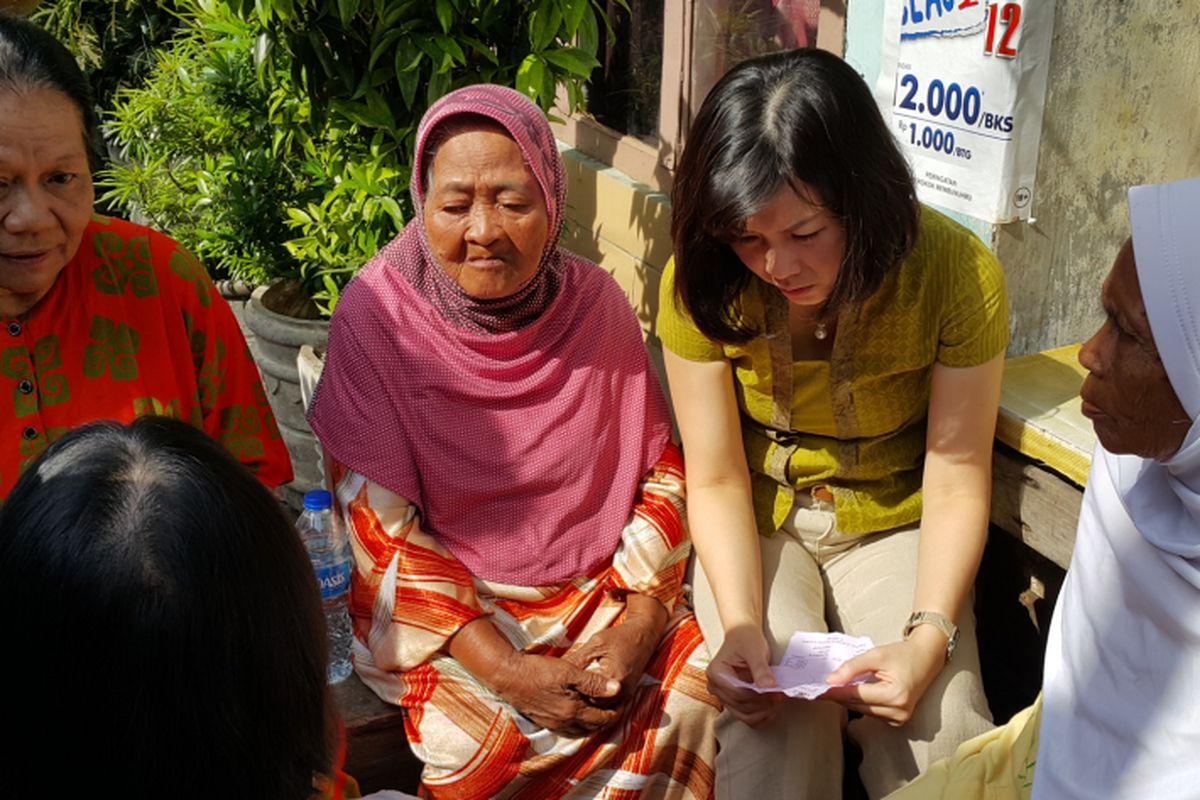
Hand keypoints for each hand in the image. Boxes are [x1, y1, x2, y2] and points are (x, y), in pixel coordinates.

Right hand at [492, 651, 622, 734]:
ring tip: (599, 713)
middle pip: (592, 728)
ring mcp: (552, 723)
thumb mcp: (569, 671)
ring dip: (591, 724)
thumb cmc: (538, 670)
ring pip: (579, 731)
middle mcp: (563, 722)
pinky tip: (577, 714)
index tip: (623, 703)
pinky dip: (576, 725)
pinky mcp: (542, 720)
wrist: (508, 675)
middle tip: (615, 709)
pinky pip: (566, 729)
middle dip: (605, 720)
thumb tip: (618, 689)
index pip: (602, 719)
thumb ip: (594, 682)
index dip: (615, 712)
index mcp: (573, 711)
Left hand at [563, 611, 664, 707]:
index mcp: (612, 677)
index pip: (585, 695)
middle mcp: (621, 691)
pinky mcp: (627, 695)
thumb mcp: (595, 644)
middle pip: (593, 707)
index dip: (570, 694)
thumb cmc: (619, 637)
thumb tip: (556, 670)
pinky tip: (585, 695)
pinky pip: (609, 706)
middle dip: (577, 702)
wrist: (644, 635)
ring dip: (587, 705)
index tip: (557, 690)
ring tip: (570, 698)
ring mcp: (626, 695)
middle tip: (560, 697)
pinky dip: (597, 702)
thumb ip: (577, 659)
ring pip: (601, 710)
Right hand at [705, 624, 783, 726]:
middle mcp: (716, 687)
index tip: (776, 693)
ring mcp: (724, 696)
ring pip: (744, 715)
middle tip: (781, 696)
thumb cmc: (746, 639)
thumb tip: (769, 687)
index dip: (759, 696)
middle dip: (763, 704)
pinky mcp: (733, 701)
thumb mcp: (754, 650)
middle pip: (740, 706)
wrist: (744, 635)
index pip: (738, 694)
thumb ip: (761, 669)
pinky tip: (771, 706)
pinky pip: (747, 716)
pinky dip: (761, 714)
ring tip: (778, 700)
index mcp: (716, 673)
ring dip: (763, 712)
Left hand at [822, 626, 945, 725]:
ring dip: (848, 700)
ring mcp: (899, 719)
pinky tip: (851, 693)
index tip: (816, 689)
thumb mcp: (876, 655)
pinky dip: (860, 703)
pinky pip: (871, 713)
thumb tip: (830, 681)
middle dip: (838, 695)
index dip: (834, 691)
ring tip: (832, 688)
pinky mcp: (898, 720)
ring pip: (862, 711)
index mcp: (895, 695)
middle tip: (818, 688)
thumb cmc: (902, 654)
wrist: (926, 658)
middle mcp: (899, 711)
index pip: (856, 695)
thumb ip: (852, 667)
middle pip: (857, 705)